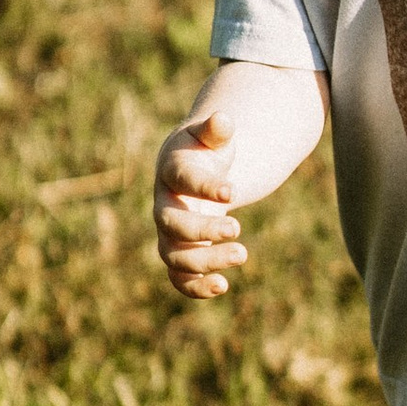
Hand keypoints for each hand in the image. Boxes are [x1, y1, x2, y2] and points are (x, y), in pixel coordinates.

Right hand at [153, 108, 247, 299]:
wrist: (192, 170)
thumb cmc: (205, 149)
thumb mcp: (212, 135)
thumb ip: (217, 129)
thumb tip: (223, 119)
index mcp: (171, 170)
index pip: (182, 179)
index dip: (204, 187)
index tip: (233, 191)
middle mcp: (164, 203)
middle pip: (172, 224)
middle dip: (203, 230)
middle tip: (237, 229)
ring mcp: (169, 232)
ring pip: (175, 255)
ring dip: (206, 261)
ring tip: (242, 254)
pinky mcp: (178, 252)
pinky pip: (178, 276)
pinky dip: (195, 286)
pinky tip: (222, 285)